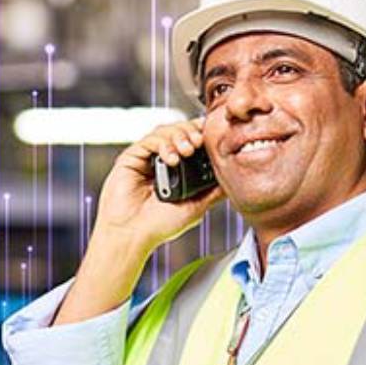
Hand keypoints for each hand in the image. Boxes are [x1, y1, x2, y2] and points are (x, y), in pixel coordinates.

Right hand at [95, 118, 224, 250]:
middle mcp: (162, 160)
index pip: (192, 141)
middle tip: (199, 141)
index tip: (212, 137)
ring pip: (165, 131)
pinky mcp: (131, 157)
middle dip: (191, 131)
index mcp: (178, 169)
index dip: (202, 135)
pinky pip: (149, 140)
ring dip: (179, 136)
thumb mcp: (196, 207)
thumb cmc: (158, 225)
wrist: (133, 234)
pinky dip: (163, 144)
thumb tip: (234, 180)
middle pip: (179, 130)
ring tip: (187, 150)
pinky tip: (170, 158)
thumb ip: (214, 191)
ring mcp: (147, 158)